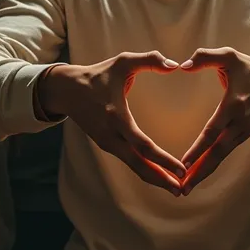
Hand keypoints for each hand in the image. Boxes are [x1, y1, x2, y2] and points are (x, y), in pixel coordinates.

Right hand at [38, 51, 186, 194]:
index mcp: (116, 117)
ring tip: (175, 187)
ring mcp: (107, 142)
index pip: (142, 145)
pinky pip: (128, 161)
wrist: (67, 89)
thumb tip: (175, 64)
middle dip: (161, 178)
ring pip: (133, 166)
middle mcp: (110, 135)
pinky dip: (144, 170)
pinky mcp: (106, 144)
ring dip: (154, 178)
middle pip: (138, 164)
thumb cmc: (98, 74)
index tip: (181, 168)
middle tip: (182, 189)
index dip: (162, 159)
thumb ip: (149, 60)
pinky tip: (158, 175)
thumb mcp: (123, 61)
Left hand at [180, 47, 249, 193]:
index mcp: (233, 105)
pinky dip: (212, 164)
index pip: (213, 131)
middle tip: (182, 189)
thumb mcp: (229, 56)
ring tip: (186, 187)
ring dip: (204, 172)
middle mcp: (239, 123)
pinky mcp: (244, 134)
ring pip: (221, 156)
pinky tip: (200, 173)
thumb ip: (205, 57)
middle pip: (217, 153)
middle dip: (199, 171)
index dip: (198, 148)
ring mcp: (243, 131)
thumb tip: (183, 65)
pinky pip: (226, 152)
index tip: (183, 163)